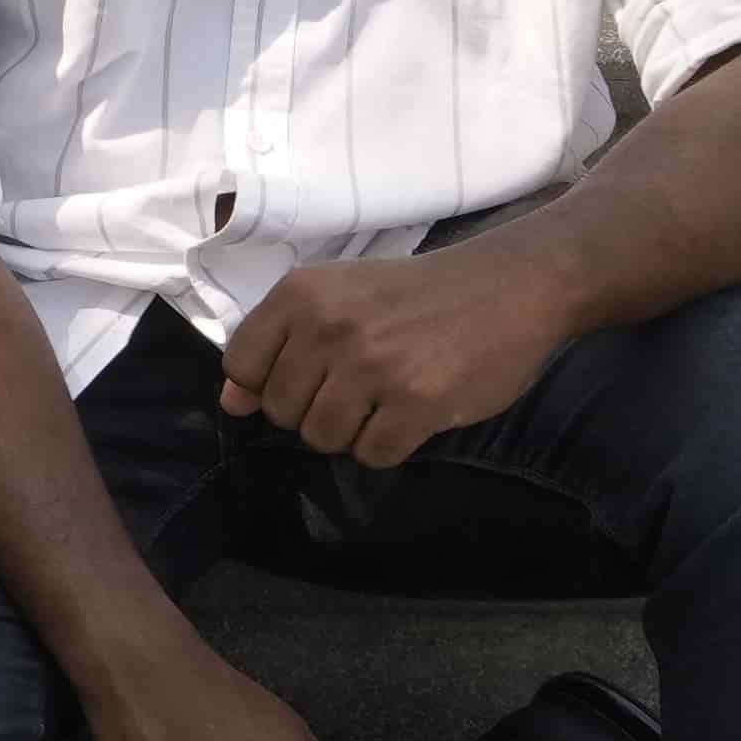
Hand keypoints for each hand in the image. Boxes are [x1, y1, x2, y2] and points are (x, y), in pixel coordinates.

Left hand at [215, 240, 582, 474]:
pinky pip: (372, 454)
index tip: (306, 374)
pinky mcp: (417, 402)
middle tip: (356, 386)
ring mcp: (373, 366)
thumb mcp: (339, 298)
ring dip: (349, 432)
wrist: (509, 286)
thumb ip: (279, 343)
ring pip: (322, 438)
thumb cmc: (415, 294)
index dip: (267, 384)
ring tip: (381, 401)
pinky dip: (387, 446)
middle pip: (281, 411)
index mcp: (302, 293)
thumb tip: (230, 403)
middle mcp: (330, 327)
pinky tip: (409, 415)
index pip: (241, 366)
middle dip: (312, 410)